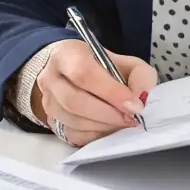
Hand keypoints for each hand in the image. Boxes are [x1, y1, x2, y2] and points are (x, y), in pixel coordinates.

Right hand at [33, 40, 157, 146]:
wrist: (75, 74)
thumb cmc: (102, 68)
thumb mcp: (125, 63)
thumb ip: (140, 76)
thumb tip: (142, 98)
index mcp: (66, 54)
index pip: (84, 73)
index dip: (111, 92)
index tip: (134, 105)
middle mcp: (50, 77)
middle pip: (75, 101)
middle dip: (108, 113)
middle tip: (131, 118)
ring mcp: (47, 102)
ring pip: (73, 121)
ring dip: (103, 126)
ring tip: (122, 122)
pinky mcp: (51, 123)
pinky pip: (73, 135)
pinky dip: (96, 135)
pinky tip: (108, 128)